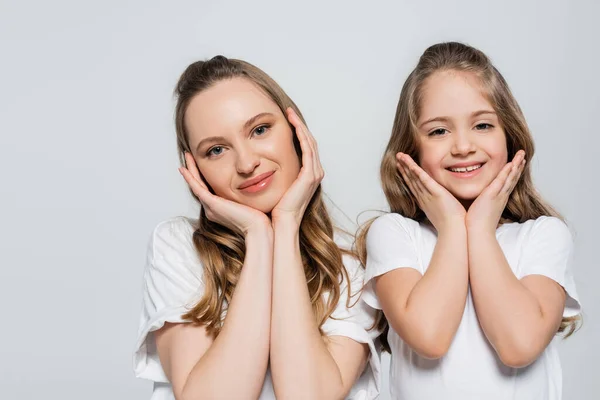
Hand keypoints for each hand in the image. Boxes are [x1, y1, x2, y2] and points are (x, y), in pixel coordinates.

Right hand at [179, 152, 270, 235]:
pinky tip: (184, 169)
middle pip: (199, 185)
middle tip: (190, 156)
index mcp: (219, 209)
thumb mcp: (248, 202)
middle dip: (194, 170)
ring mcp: (210, 207)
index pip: (207, 189)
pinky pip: (197, 188)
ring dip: (190, 170)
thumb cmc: (257, 217)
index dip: (203, 175)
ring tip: (187, 156)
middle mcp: (212, 209)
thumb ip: (245, 193)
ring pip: (196, 185)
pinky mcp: (212, 204)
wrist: (257, 228)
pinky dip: (190, 178)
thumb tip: (253, 180)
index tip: (202, 162)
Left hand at [271, 108, 323, 226]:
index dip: (298, 133)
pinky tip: (294, 125)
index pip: (305, 148)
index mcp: (307, 176)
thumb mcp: (275, 187)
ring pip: (310, 143)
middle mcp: (314, 174)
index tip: (287, 120)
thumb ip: (273, 175)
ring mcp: (314, 174)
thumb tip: (258, 166)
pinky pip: (308, 149)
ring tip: (291, 114)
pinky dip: (302, 135)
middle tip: (289, 112)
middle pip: (310, 142)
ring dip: (301, 127)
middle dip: (300, 126)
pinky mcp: (310, 176)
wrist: (281, 224)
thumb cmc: (275, 210)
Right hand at [396, 153, 465, 232]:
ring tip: (400, 157)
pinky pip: (424, 180)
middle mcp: (424, 198)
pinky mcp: (436, 193)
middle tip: (397, 159)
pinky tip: (412, 165)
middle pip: (411, 180)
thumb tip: (446, 203)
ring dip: (407, 166)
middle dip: (404, 168)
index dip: (407, 176)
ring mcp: (428, 195)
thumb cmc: (452, 225)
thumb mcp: (444, 213)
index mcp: (426, 202)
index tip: (402, 168)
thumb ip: (442, 205)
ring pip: (415, 178)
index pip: (414, 186)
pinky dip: (417, 172)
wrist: (454, 231)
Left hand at [466, 150, 525, 232]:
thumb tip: (480, 203)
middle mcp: (501, 196)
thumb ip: (483, 204)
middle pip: (512, 178)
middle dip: (518, 166)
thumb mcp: (483, 210)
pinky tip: (510, 164)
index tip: (517, 164)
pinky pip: (501, 181)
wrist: (479, 232)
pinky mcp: (492, 195)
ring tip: (521, 155)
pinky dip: (506, 172)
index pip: (508, 183)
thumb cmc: (478, 224)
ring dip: (516, 165)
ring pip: (510, 177)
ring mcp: (498, 195)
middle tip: (523, 155)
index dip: (513, 173)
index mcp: (499, 199)